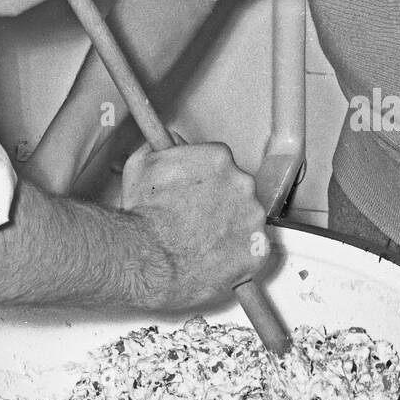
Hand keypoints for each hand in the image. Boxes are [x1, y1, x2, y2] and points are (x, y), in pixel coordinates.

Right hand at [120, 142, 266, 310]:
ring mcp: (253, 218)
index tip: (196, 191)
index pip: (220, 162)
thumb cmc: (144, 213)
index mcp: (219, 158)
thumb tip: (171, 140)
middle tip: (196, 217)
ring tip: (202, 241)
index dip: (206, 179)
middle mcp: (243, 183)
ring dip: (230, 228)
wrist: (148, 257)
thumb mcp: (143, 163)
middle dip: (220, 202)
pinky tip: (213, 258)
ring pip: (247, 219)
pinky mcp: (257, 251)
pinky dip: (237, 256)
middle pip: (237, 189)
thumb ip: (164, 145)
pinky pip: (251, 251)